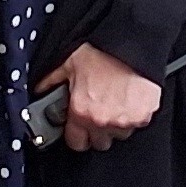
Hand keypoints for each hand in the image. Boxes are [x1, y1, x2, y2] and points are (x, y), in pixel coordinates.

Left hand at [37, 41, 161, 155]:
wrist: (132, 44)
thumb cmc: (103, 52)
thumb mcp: (69, 63)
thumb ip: (52, 81)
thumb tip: (41, 89)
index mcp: (81, 111)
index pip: (76, 143)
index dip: (76, 136)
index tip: (79, 129)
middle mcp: (102, 120)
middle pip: (99, 143)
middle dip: (98, 131)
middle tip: (98, 113)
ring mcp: (124, 120)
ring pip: (120, 135)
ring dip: (117, 124)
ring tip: (116, 103)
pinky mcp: (143, 115)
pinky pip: (138, 123)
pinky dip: (135, 115)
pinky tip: (130, 99)